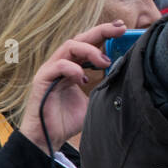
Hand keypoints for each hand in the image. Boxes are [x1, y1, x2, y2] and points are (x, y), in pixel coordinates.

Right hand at [21, 21, 125, 155]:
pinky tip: (82, 78)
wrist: (49, 138)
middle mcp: (62, 64)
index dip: (105, 33)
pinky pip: (58, 66)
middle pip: (80, 38)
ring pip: (69, 46)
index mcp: (74, 66)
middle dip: (101, 31)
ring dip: (90, 50)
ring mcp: (51, 70)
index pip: (89, 43)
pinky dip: (73, 69)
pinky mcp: (42, 80)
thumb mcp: (94, 100)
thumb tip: (126, 75)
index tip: (123, 28)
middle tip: (120, 29)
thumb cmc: (69, 120)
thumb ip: (106, 86)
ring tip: (104, 62)